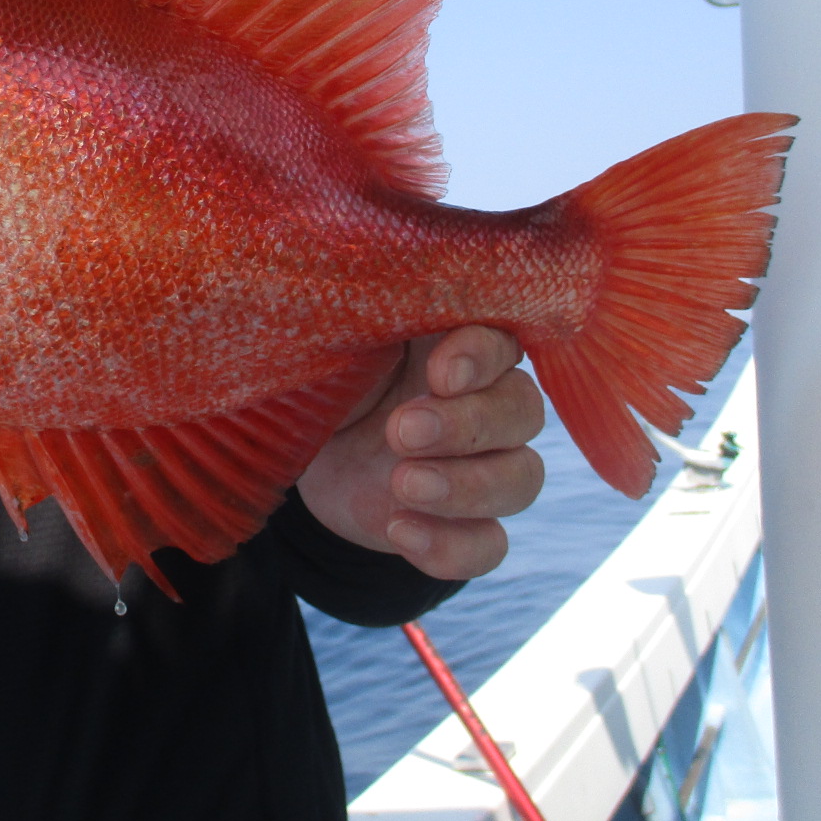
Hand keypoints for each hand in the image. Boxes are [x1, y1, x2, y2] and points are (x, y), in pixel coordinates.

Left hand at [296, 327, 544, 581]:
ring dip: (466, 487)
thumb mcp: (336, 333)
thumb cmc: (324, 370)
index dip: (482, 357)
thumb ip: (366, 309)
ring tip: (402, 484)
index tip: (439, 373)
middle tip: (401, 432)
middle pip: (523, 411)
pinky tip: (399, 531)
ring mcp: (481, 466)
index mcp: (459, 340)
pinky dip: (452, 546)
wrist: (296, 445)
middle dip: (467, 425)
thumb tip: (362, 273)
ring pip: (522, 479)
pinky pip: (490, 545)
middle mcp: (485, 400)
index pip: (503, 340)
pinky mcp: (461, 522)